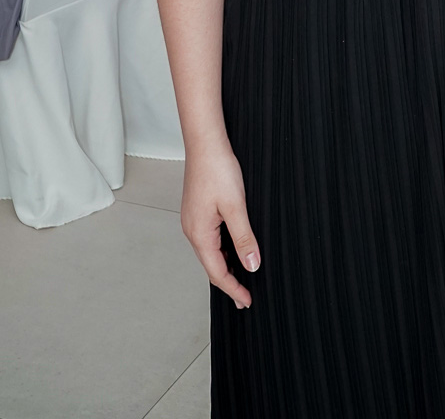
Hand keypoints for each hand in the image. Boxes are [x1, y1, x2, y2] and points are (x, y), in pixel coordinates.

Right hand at [181, 144, 260, 308]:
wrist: (206, 143)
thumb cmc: (218, 170)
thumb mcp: (236, 207)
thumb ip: (244, 238)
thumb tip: (251, 265)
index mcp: (200, 234)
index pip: (217, 272)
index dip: (233, 289)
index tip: (247, 301)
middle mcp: (192, 230)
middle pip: (211, 265)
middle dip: (229, 282)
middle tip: (245, 296)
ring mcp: (193, 220)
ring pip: (210, 252)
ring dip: (226, 266)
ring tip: (242, 278)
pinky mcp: (198, 211)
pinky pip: (210, 239)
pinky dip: (222, 250)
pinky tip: (233, 249)